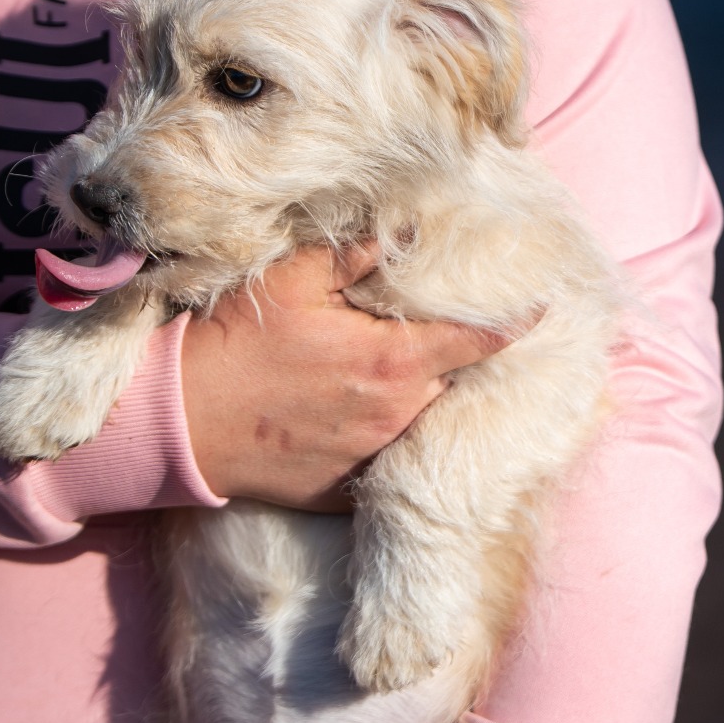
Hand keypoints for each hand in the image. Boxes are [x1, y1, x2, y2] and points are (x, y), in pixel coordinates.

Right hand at [181, 246, 505, 510]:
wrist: (181, 422)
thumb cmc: (234, 344)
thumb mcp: (292, 279)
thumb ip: (354, 255)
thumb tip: (400, 232)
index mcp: (393, 359)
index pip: (478, 340)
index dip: (513, 322)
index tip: (541, 308)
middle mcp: (395, 413)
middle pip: (451, 380)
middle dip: (456, 356)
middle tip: (456, 331)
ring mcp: (372, 455)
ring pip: (420, 420)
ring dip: (419, 396)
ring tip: (401, 371)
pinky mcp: (345, 490)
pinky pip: (383, 460)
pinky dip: (383, 437)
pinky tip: (362, 417)